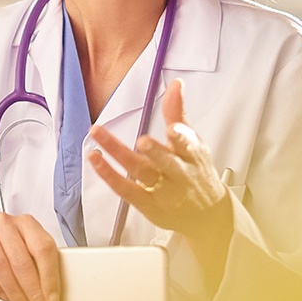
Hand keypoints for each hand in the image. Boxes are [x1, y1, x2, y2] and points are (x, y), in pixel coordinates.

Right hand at [0, 213, 60, 300]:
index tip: (52, 299)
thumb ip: (41, 265)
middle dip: (32, 291)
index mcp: (25, 222)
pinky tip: (2, 296)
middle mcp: (3, 222)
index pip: (42, 248)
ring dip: (13, 292)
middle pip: (20, 259)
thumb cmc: (9, 245)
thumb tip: (53, 296)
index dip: (49, 277)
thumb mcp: (29, 249)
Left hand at [88, 79, 232, 274]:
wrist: (206, 215)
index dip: (181, 138)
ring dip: (120, 156)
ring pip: (141, 173)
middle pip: (166, 163)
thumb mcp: (193, 143)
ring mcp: (162, 191)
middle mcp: (179, 174)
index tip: (172, 129)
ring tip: (100, 140)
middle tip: (143, 141)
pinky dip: (108, 174)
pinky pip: (125, 189)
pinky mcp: (147, 204)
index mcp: (192, 156)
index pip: (188, 146)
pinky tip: (95, 158)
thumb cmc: (196, 172)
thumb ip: (178, 113)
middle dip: (156, 152)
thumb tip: (176, 84)